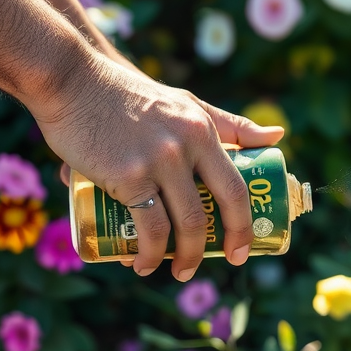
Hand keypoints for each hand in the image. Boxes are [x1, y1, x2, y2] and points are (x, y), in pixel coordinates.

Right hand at [31, 54, 283, 280]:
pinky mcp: (127, 176)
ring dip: (184, 257)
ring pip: (185, 224)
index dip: (244, 222)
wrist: (73, 80)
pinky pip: (147, 227)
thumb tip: (278, 136)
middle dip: (222, 244)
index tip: (243, 247)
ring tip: (177, 270)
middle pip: (217, 208)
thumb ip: (228, 123)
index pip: (237, 185)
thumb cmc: (130, 96)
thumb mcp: (187, 104)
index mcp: (204, 130)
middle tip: (216, 262)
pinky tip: (141, 264)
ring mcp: (158, 162)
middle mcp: (187, 146)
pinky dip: (147, 253)